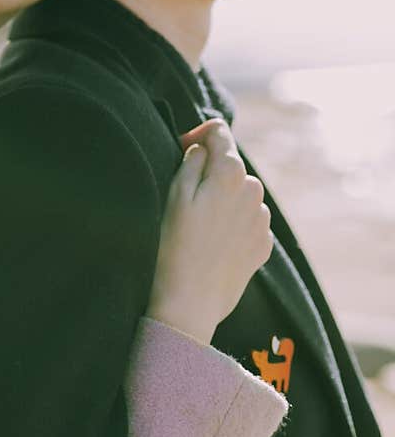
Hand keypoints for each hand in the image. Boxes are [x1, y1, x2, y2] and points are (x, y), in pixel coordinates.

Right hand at [145, 118, 272, 343]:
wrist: (190, 305)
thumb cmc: (173, 247)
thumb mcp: (174, 195)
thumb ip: (192, 161)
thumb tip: (203, 147)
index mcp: (230, 172)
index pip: (219, 131)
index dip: (198, 135)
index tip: (182, 149)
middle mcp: (253, 191)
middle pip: (231, 165)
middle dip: (211, 172)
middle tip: (184, 198)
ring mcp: (262, 220)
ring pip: (241, 194)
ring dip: (223, 199)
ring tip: (198, 227)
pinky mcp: (263, 245)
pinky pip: (248, 220)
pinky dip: (232, 223)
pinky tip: (212, 244)